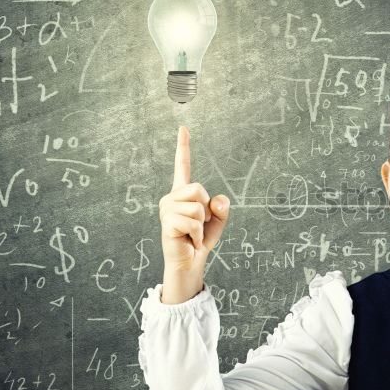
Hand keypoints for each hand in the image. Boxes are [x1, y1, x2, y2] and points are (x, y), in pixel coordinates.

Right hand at [158, 126, 229, 299]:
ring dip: (202, 225)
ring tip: (192, 233)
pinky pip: (193, 222)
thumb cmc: (201, 239)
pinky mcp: (167, 222)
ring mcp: (167, 209)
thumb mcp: (218, 220)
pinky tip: (189, 240)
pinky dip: (197, 234)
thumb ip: (222, 207)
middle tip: (198, 225)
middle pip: (199, 189)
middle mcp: (171, 198)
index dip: (183, 147)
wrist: (190, 262)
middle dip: (206, 209)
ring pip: (198, 207)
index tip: (183, 127)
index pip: (183, 165)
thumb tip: (216, 199)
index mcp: (183, 193)